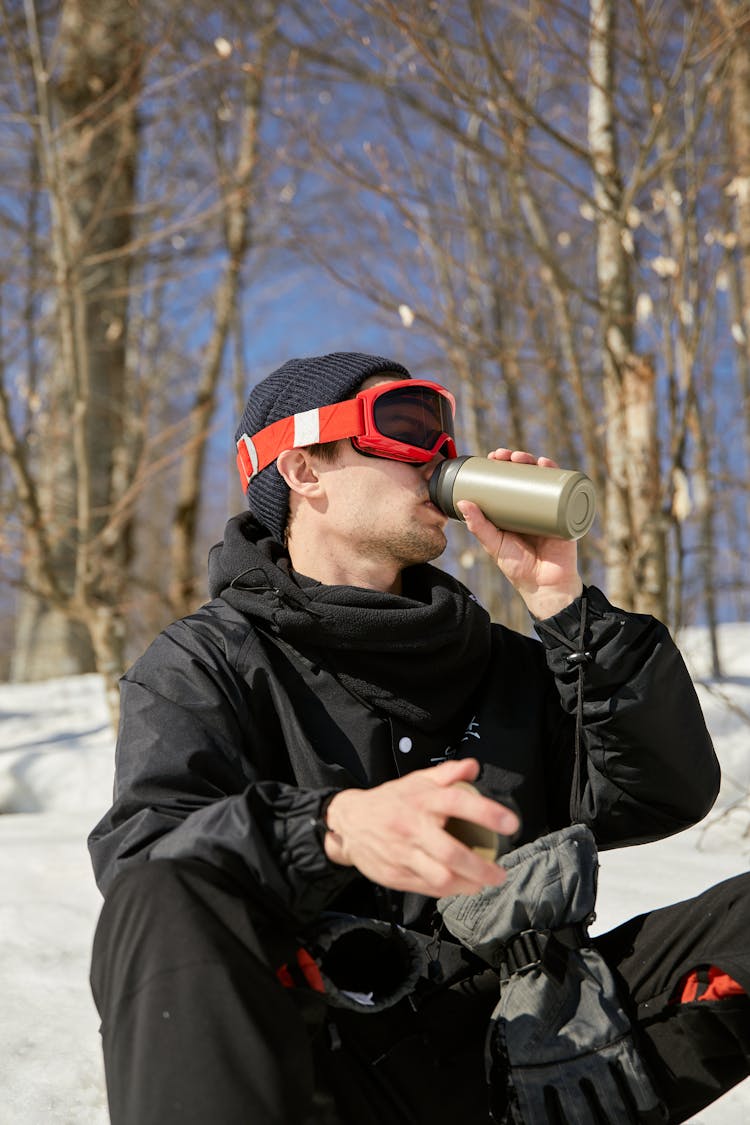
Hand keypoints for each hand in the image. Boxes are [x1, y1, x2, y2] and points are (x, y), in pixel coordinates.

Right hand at [323, 758, 518, 896]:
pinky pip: (427, 888)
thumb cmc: (390, 800)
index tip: (511, 824)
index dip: (486, 812)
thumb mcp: (416, 781)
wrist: (349, 822)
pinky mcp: (395, 875)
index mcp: (421, 800)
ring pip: (440, 877)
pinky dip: (447, 890)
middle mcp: (412, 827)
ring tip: (481, 884)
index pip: (457, 802)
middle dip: (481, 868)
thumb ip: (447, 773)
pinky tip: (459, 886)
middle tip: (500, 873)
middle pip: (451, 852)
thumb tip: (474, 767)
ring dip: (467, 884)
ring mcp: (402, 854)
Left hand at [458, 448, 582, 619]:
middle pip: (528, 475)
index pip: (510, 480)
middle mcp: (534, 506)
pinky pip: (566, 493)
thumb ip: (479, 526)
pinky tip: (550, 466)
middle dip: (518, 459)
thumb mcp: (494, 544)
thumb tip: (462, 501)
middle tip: (506, 456)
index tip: (492, 457)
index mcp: (515, 510)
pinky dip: (561, 476)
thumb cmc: (518, 568)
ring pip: (546, 479)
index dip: (502, 466)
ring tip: (525, 458)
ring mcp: (551, 509)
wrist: (544, 587)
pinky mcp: (565, 516)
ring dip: (537, 462)